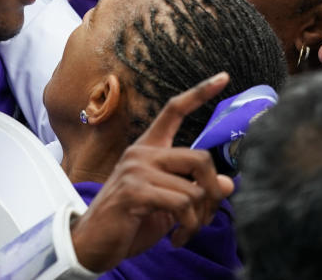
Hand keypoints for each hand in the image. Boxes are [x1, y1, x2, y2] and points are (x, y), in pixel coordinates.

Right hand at [69, 72, 235, 272]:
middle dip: (212, 192)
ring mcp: (136, 170)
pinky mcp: (134, 191)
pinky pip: (181, 204)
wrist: (93, 243)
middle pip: (200, 157)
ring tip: (186, 231)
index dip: (200, 92)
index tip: (225, 77)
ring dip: (199, 218)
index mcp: (149, 149)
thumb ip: (194, 189)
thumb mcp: (169, 203)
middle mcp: (141, 153)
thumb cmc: (131, 221)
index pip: (174, 110)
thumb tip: (228, 184)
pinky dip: (187, 226)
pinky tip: (176, 238)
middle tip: (206, 216)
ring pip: (194, 188)